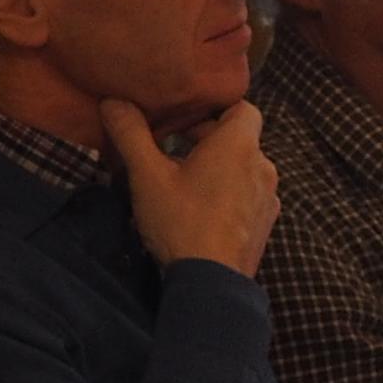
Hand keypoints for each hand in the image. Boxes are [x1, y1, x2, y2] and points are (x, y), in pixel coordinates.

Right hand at [101, 98, 277, 279]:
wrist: (213, 281)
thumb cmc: (181, 221)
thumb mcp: (147, 175)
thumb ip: (132, 135)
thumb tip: (114, 101)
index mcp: (240, 146)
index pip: (243, 108)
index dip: (215, 109)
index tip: (184, 120)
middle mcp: (263, 166)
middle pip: (239, 139)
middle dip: (206, 140)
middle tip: (170, 150)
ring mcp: (268, 197)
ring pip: (242, 168)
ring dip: (216, 169)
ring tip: (180, 182)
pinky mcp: (266, 222)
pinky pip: (247, 195)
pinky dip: (227, 193)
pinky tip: (199, 210)